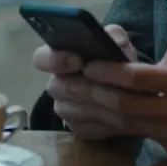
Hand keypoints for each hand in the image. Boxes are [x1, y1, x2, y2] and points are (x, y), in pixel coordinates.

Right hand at [32, 24, 138, 140]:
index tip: (78, 60)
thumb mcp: (115, 42)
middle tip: (109, 83)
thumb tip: (116, 43)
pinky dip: (105, 121)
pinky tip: (122, 114)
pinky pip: (87, 128)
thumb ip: (114, 37)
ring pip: (74, 110)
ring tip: (124, 97)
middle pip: (59, 88)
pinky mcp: (77, 129)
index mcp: (57, 59)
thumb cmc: (112, 59)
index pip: (41, 59)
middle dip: (86, 85)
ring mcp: (64, 109)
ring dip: (99, 104)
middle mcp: (55, 85)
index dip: (57, 60)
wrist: (124, 87)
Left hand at [81, 40, 166, 159]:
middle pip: (124, 105)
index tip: (87, 65)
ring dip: (97, 112)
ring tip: (73, 100)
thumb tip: (151, 61)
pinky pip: (141, 135)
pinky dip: (117, 125)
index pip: (138, 78)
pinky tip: (98, 116)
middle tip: (68, 83)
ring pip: (127, 124)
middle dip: (92, 94)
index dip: (108, 72)